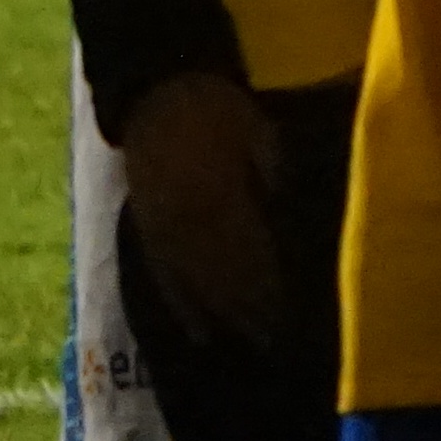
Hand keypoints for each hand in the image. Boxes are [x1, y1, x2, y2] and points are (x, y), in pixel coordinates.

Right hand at [115, 70, 290, 349]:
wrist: (159, 93)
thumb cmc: (220, 110)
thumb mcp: (259, 133)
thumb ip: (275, 176)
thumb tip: (292, 217)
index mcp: (222, 200)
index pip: (252, 261)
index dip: (272, 295)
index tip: (293, 323)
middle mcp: (192, 226)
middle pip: (226, 283)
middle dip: (253, 317)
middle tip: (278, 347)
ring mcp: (166, 233)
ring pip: (196, 289)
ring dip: (224, 320)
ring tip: (249, 348)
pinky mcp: (147, 232)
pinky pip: (164, 279)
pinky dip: (183, 310)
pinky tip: (200, 334)